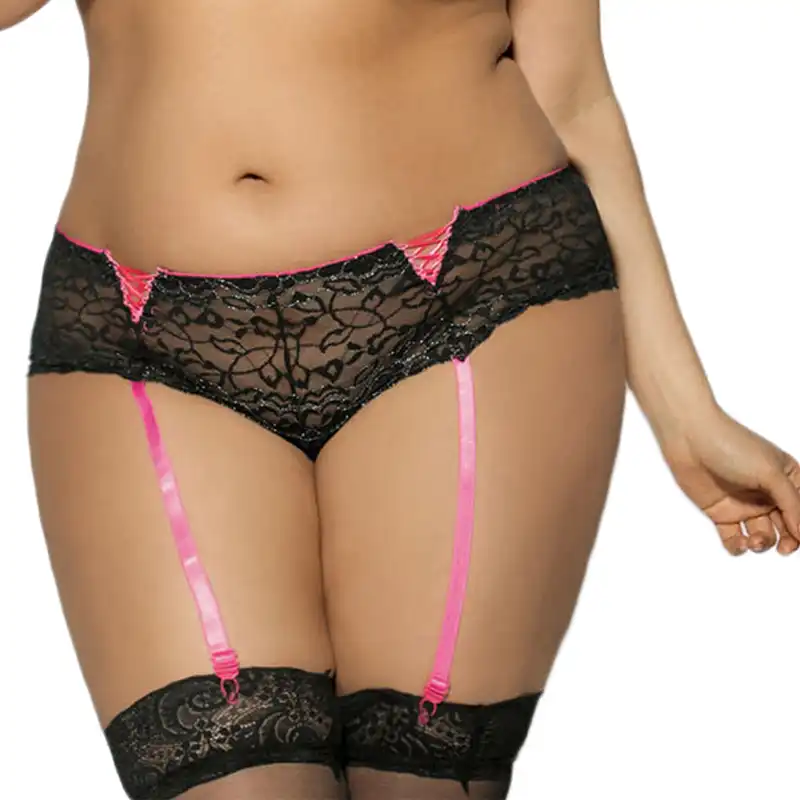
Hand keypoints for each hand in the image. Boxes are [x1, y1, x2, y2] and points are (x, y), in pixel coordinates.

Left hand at [661, 408, 799, 555]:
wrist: (690, 440)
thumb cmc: (732, 446)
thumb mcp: (771, 473)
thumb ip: (792, 504)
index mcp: (787, 479)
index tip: (797, 539)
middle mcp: (767, 493)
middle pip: (787, 527)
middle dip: (788, 542)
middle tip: (784, 549)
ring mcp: (744, 504)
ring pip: (762, 535)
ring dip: (762, 544)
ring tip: (753, 541)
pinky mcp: (721, 512)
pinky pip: (733, 538)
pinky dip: (738, 546)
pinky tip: (738, 543)